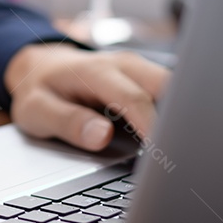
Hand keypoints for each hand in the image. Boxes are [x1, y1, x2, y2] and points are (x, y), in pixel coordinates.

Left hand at [4, 43, 169, 150]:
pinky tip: (174, 139)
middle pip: (168, 86)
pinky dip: (176, 114)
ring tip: (182, 151)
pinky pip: (170, 93)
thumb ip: (68, 122)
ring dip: (181, 116)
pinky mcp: (145, 77)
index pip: (134, 99)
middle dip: (180, 119)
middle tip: (183, 157)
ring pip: (175, 87)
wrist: (41, 66)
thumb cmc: (41, 90)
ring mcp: (138, 68)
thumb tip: (102, 136)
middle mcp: (123, 64)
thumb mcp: (38, 109)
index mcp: (96, 71)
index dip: (153, 128)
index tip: (163, 156)